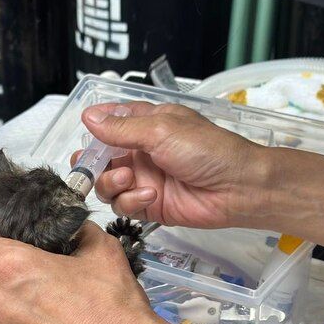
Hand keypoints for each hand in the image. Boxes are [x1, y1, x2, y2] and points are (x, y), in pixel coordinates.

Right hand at [78, 102, 268, 227]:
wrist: (237, 188)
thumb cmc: (209, 150)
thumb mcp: (160, 130)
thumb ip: (121, 128)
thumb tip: (89, 117)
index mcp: (146, 124)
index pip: (110, 122)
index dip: (95, 130)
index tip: (86, 136)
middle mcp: (142, 151)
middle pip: (101, 159)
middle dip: (91, 164)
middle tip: (90, 168)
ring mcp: (144, 179)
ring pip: (106, 185)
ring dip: (110, 183)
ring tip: (127, 179)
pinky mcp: (149, 205)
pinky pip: (123, 205)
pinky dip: (130, 201)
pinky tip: (150, 195)